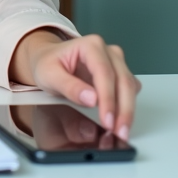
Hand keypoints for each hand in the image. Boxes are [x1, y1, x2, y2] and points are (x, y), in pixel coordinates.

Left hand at [9, 30, 141, 141]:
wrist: (47, 59)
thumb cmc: (47, 64)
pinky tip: (119, 120)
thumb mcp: (49, 75)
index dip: (108, 98)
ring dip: (127, 110)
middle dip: (123, 109)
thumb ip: (69, 87)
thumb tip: (92, 99)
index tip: (107, 120)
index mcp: (91, 46)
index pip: (104, 73)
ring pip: (130, 86)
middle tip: (119, 132)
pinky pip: (129, 90)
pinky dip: (126, 106)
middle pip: (123, 80)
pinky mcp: (119, 73)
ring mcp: (116, 62)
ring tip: (121, 131)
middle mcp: (108, 51)